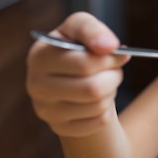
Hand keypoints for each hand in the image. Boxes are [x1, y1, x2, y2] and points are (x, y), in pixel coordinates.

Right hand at [26, 12, 128, 136]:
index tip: (121, 54)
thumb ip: (93, 30)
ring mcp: (45, 109)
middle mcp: (36, 84)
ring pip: (98, 105)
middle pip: (93, 88)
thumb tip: (110, 46)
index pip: (84, 63)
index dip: (110, 59)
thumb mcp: (81, 30)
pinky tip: (99, 100)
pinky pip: (99, 121)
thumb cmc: (78, 49)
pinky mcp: (59, 127)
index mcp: (40, 56)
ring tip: (105, 82)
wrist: (71, 78)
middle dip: (114, 76)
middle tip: (116, 69)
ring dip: (111, 92)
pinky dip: (107, 110)